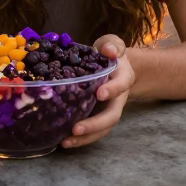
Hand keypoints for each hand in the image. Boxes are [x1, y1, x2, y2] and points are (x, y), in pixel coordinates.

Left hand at [63, 34, 133, 148]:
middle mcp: (117, 98)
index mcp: (122, 78)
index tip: (100, 93)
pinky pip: (92, 131)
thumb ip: (112, 44)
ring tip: (66, 141)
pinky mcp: (96, 116)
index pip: (121, 84)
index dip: (112, 89)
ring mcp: (108, 110)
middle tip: (77, 128)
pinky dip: (80, 138)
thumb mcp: (112, 44)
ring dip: (86, 137)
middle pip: (112, 116)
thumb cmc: (110, 53)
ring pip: (102, 129)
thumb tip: (108, 50)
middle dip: (95, 124)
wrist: (116, 66)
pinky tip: (63, 141)